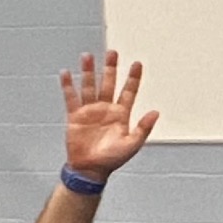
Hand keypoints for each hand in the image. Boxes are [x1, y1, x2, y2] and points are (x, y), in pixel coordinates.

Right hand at [61, 50, 156, 179]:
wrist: (90, 170)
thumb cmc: (112, 159)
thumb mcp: (132, 144)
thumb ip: (143, 128)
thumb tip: (156, 112)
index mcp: (121, 114)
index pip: (128, 92)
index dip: (133, 78)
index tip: (137, 63)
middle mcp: (106, 109)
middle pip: (108, 83)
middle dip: (110, 68)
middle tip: (112, 53)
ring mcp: (90, 111)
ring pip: (89, 86)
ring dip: (88, 72)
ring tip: (87, 56)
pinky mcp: (75, 116)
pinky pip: (71, 98)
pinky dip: (68, 86)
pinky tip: (66, 74)